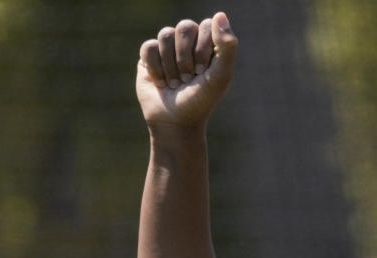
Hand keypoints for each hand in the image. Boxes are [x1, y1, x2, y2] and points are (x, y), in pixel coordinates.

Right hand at [136, 13, 236, 130]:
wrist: (175, 123)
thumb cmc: (201, 101)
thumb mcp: (221, 76)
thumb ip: (227, 46)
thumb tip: (220, 14)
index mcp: (209, 44)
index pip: (206, 26)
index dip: (203, 50)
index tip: (204, 73)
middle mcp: (189, 42)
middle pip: (185, 27)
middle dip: (187, 58)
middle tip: (189, 80)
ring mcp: (168, 47)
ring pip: (165, 35)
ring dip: (171, 66)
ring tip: (175, 84)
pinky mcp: (149, 55)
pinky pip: (149, 47)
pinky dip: (156, 69)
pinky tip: (161, 83)